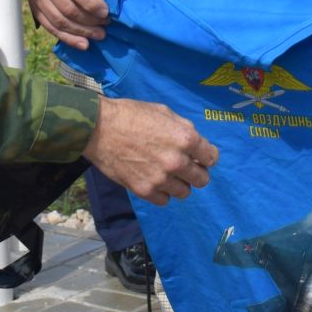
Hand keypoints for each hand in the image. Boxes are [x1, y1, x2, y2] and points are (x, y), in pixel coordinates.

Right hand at [27, 0, 109, 47]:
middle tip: (106, 26)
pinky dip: (68, 38)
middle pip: (68, 9)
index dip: (92, 5)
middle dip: (89, 21)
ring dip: (81, 32)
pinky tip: (83, 44)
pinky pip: (51, 27)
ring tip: (99, 35)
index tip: (106, 13)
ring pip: (59, 21)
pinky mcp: (35, 8)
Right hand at [83, 97, 217, 204]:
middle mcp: (177, 161)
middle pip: (202, 179)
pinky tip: (155, 181)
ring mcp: (161, 179)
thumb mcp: (164, 112)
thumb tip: (196, 143)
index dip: (206, 156)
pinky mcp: (144, 191)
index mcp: (185, 139)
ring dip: (180, 184)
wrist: (100, 129)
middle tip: (186, 168)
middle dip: (197, 173)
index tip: (200, 157)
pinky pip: (164, 200)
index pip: (211, 157)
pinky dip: (162, 193)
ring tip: (168, 175)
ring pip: (184, 192)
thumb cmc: (132, 114)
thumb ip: (183, 128)